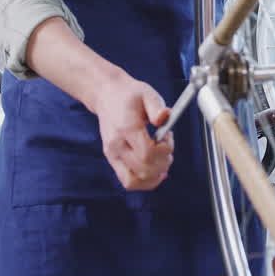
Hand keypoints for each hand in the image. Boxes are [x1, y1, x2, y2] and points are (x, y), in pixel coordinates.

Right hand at [92, 76, 174, 190]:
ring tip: (162, 160)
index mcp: (126, 128)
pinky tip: (156, 171)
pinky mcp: (112, 159)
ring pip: (134, 181)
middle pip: (143, 170)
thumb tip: (165, 117)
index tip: (168, 137)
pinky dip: (144, 181)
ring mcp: (112, 154)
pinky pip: (128, 181)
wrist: (106, 95)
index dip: (164, 151)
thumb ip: (157, 107)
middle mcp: (116, 145)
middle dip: (163, 162)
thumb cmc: (129, 95)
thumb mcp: (146, 93)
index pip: (147, 154)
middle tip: (166, 146)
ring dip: (154, 176)